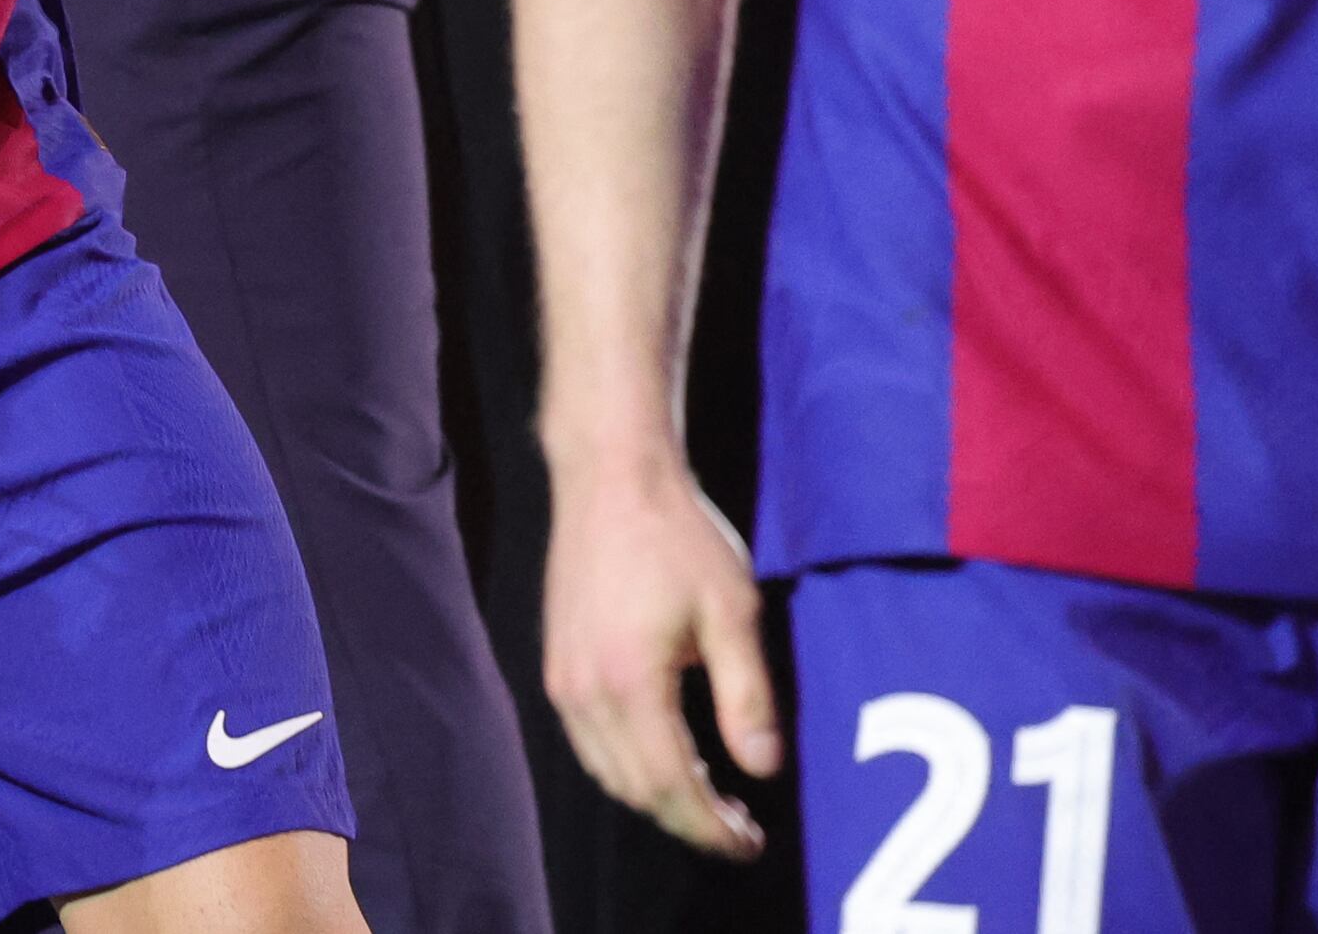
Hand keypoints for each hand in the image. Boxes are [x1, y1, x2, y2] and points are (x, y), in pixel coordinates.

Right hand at [543, 448, 781, 859]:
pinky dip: (628, 767)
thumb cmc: (677, 535)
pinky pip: (589, 744)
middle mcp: (584, 691)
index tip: (750, 842)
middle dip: (689, 821)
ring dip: (657, 797)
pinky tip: (667, 754)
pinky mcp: (556, 664)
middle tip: (740, 828)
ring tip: (711, 798)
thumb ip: (747, 697)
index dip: (712, 828)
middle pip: (635, 792)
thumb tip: (761, 769)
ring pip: (608, 774)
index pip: (671, 788)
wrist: (610, 475)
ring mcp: (562, 679)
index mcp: (630, 683)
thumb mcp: (732, 612)